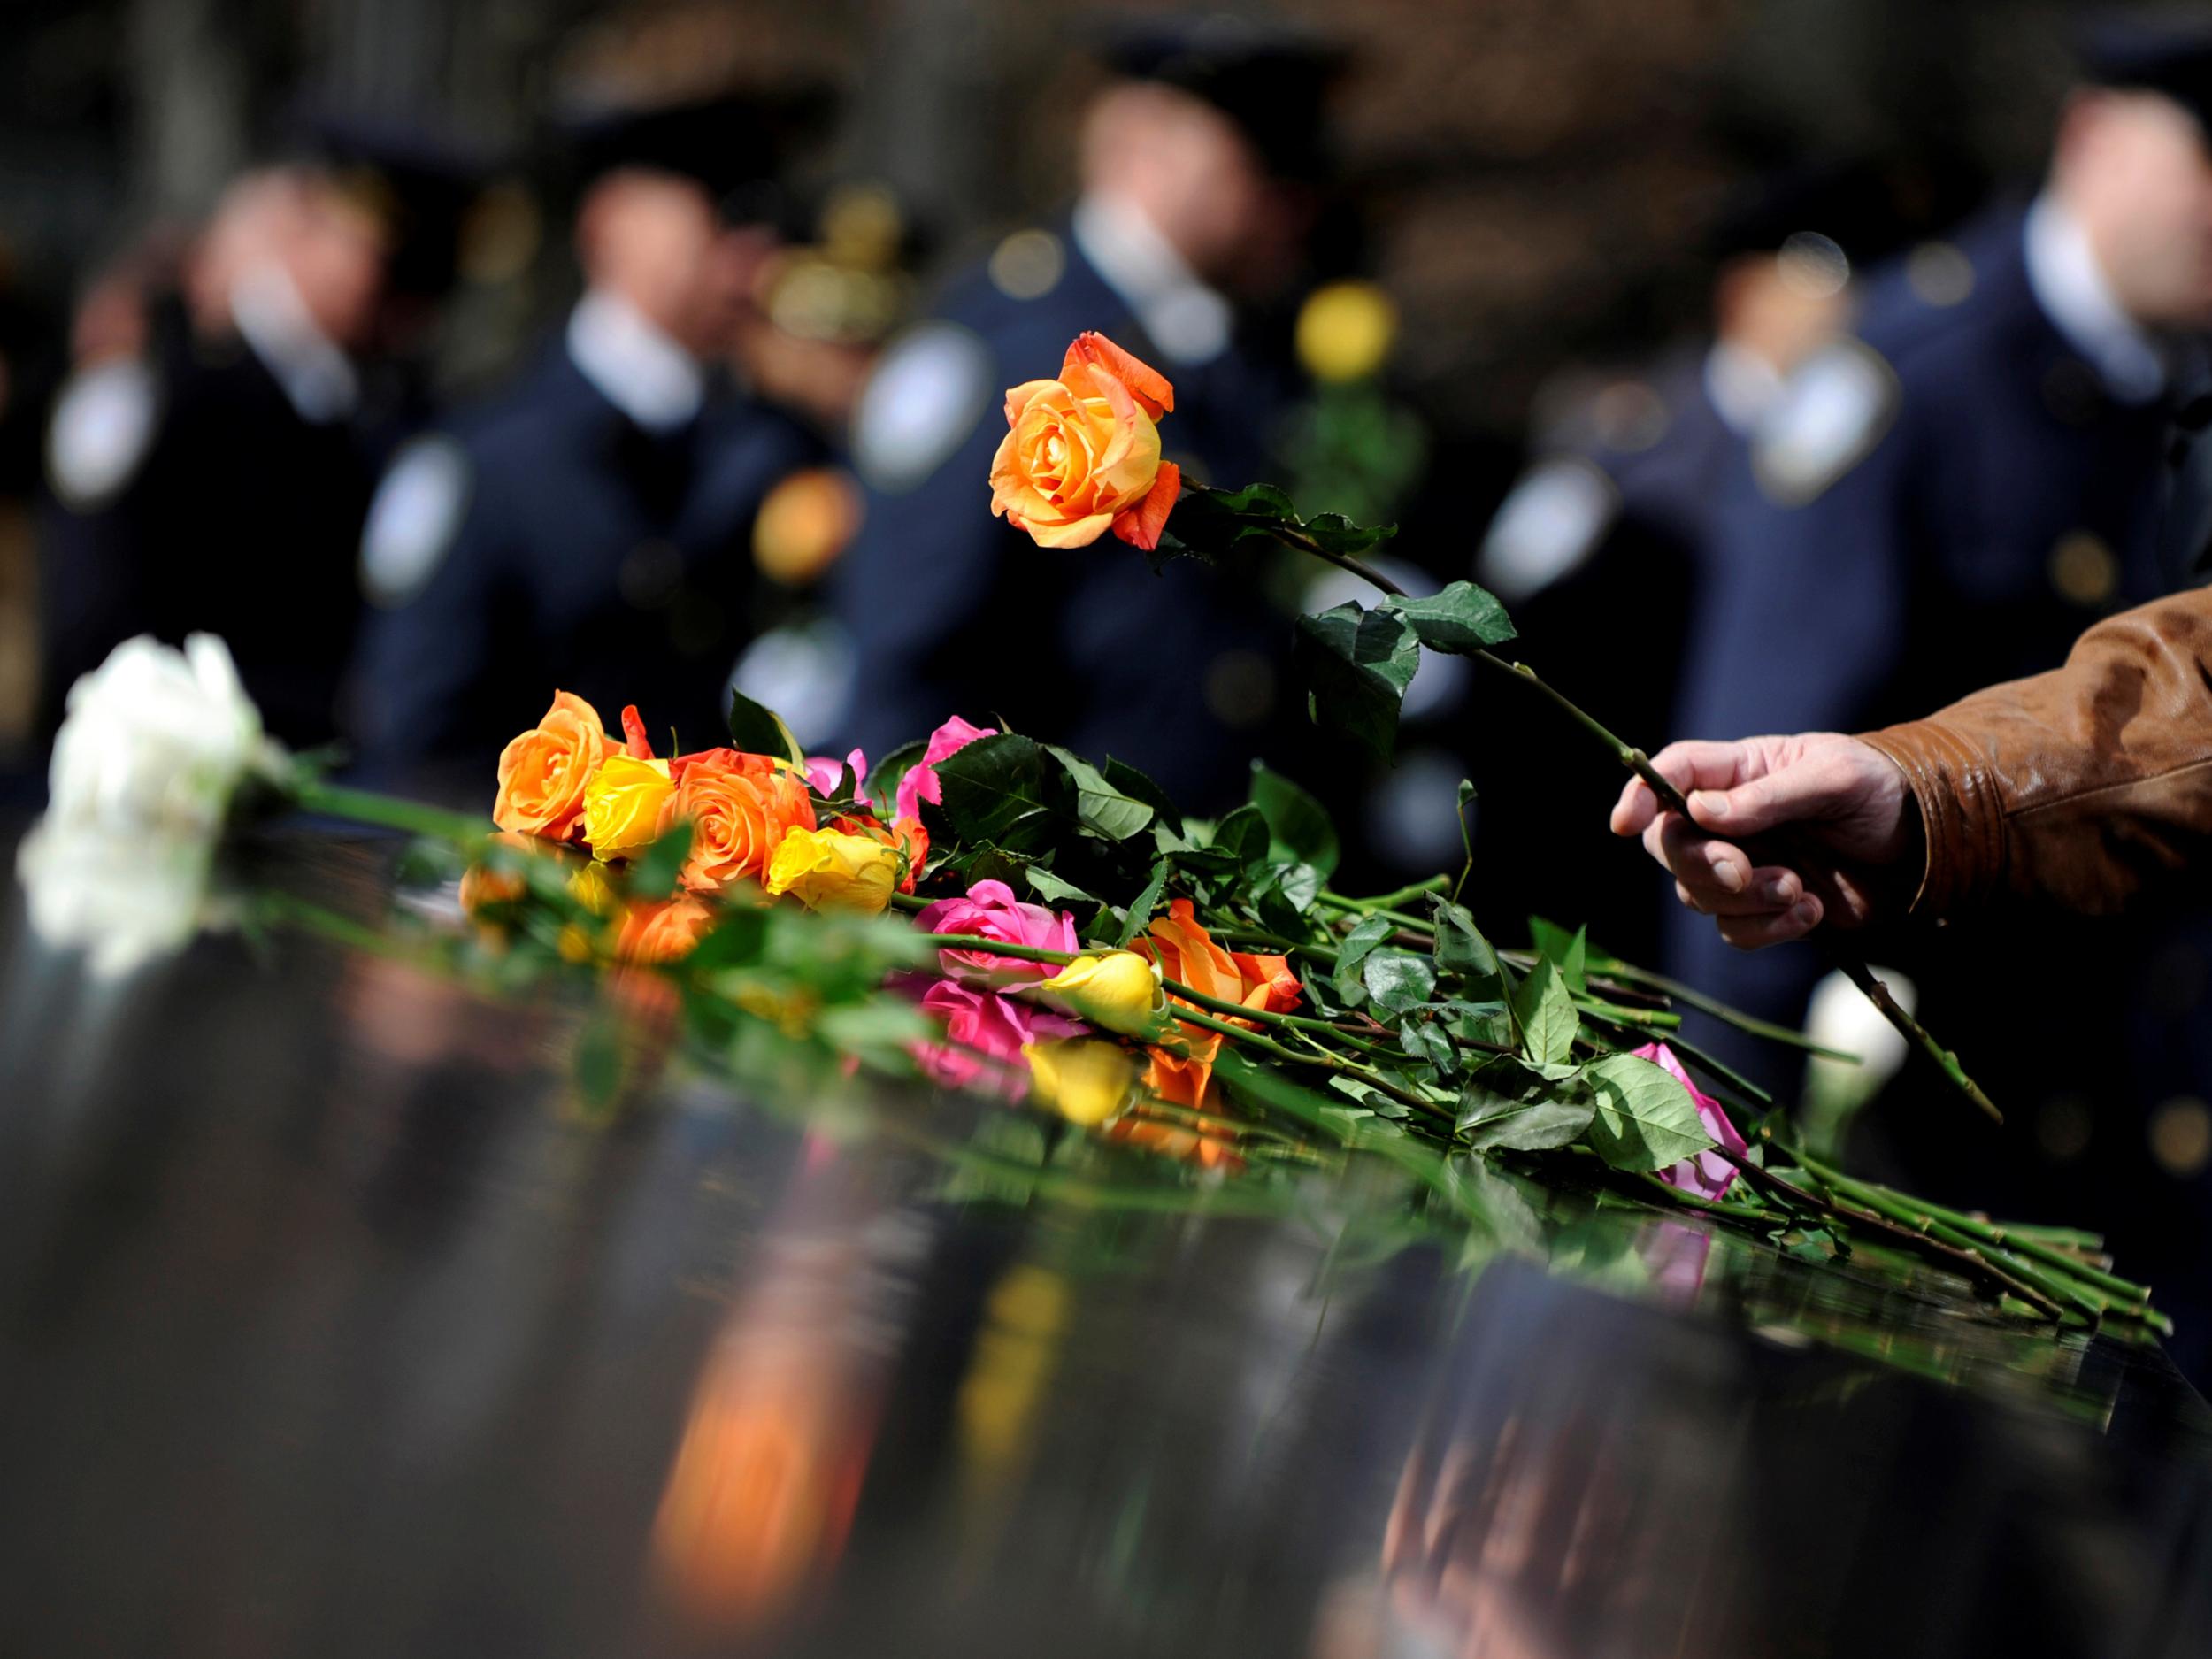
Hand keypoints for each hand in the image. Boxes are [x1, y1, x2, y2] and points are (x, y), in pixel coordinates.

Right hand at [1608, 733, 1914, 948]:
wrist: (1926, 845)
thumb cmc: (1880, 790)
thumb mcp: (1834, 777)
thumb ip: (1769, 795)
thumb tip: (1699, 811)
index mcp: (1740, 772)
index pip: (1673, 774)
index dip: (1640, 794)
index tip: (1625, 823)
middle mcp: (1729, 820)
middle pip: (1671, 845)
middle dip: (1700, 865)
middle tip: (1743, 872)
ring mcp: (1744, 866)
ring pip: (1699, 894)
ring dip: (1745, 900)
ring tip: (1799, 889)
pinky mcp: (1766, 909)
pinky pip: (1737, 931)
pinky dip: (1769, 928)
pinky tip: (1811, 911)